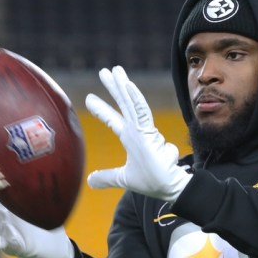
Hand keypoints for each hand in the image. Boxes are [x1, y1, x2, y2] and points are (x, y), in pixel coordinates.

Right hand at [0, 167, 74, 257]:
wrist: (55, 250)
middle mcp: (6, 221)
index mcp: (9, 209)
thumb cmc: (44, 225)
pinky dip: (5, 244)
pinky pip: (12, 246)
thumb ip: (38, 192)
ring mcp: (11, 235)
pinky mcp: (21, 248)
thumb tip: (40, 168)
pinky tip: (0, 240)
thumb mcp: (42, 205)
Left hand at [85, 65, 191, 201]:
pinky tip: (128, 85)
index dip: (101, 109)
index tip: (89, 98)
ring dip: (123, 86)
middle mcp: (136, 131)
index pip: (113, 120)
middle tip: (104, 71)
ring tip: (115, 70)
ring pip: (131, 103)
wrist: (168, 187)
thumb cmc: (152, 181)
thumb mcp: (123, 178)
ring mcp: (143, 130)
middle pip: (123, 104)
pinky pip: (141, 112)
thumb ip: (107, 177)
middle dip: (114, 87)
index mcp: (130, 139)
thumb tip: (89, 181)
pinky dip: (135, 98)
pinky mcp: (149, 132)